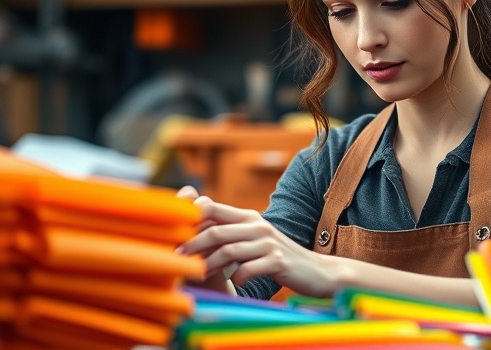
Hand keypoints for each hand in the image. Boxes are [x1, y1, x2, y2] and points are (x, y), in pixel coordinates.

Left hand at [179, 199, 335, 296]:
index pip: (213, 208)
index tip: (173, 235)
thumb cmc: (279, 259)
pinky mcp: (278, 261)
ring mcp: (269, 243)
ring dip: (210, 264)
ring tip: (199, 275)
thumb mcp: (256, 241)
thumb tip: (198, 234)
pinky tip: (234, 283)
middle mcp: (258, 226)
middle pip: (217, 231)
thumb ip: (232, 235)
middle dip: (193, 245)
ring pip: (229, 250)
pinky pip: (248, 269)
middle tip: (176, 257)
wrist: (316, 271)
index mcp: (249, 218)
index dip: (191, 219)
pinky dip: (236, 277)